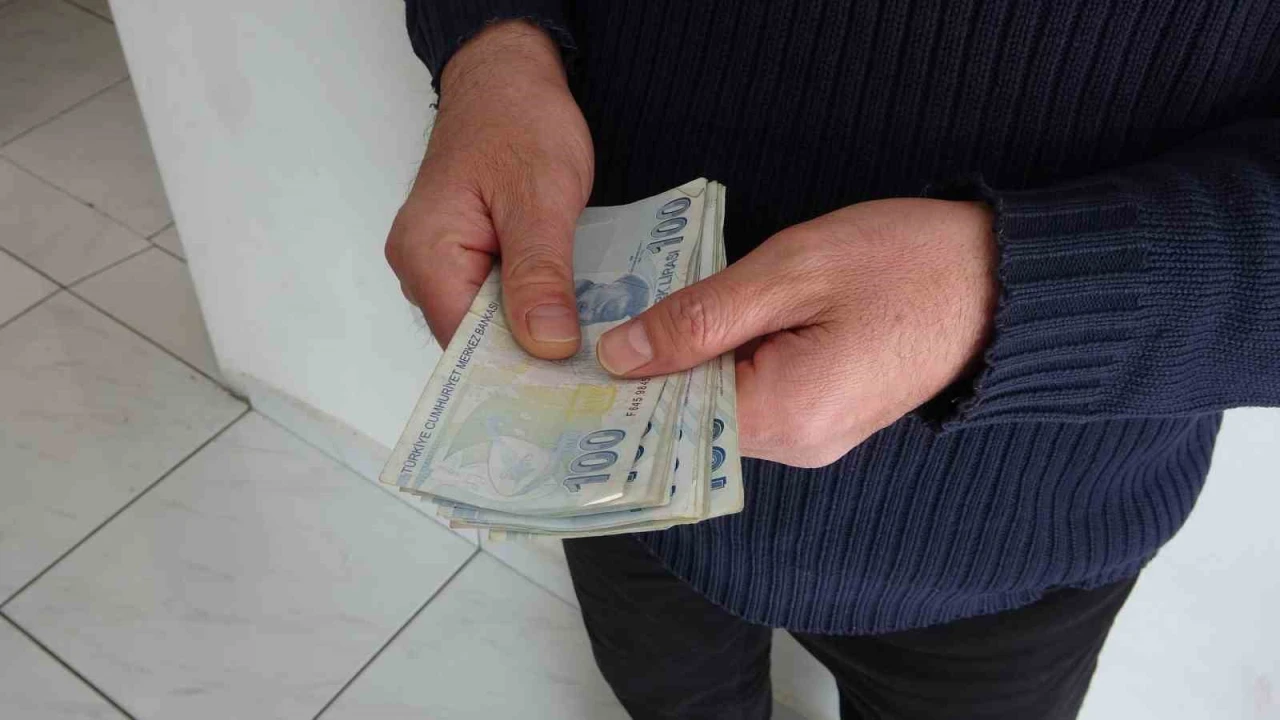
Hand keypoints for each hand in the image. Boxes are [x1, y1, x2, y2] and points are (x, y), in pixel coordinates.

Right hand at [386, 20, 592, 357]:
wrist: (508, 77)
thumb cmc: (518, 121)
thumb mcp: (540, 197)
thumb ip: (540, 274)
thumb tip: (545, 345)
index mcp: (426, 255)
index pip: (465, 345)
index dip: (516, 373)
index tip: (570, 397)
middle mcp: (423, 269)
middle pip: (476, 343)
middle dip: (532, 363)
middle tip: (593, 388)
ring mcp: (444, 266)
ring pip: (493, 326)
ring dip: (538, 338)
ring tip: (592, 362)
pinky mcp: (471, 261)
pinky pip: (501, 302)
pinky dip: (537, 312)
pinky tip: (577, 324)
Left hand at [596, 199, 997, 466]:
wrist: (1000, 277)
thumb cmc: (903, 260)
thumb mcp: (791, 270)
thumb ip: (699, 318)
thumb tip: (618, 357)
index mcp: (787, 416)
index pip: (671, 416)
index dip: (626, 379)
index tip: (581, 344)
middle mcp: (798, 446)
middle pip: (692, 418)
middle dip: (655, 368)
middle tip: (618, 311)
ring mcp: (816, 439)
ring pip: (720, 409)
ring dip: (692, 362)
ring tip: (666, 308)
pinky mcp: (826, 419)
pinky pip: (754, 401)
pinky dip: (727, 365)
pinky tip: (717, 321)